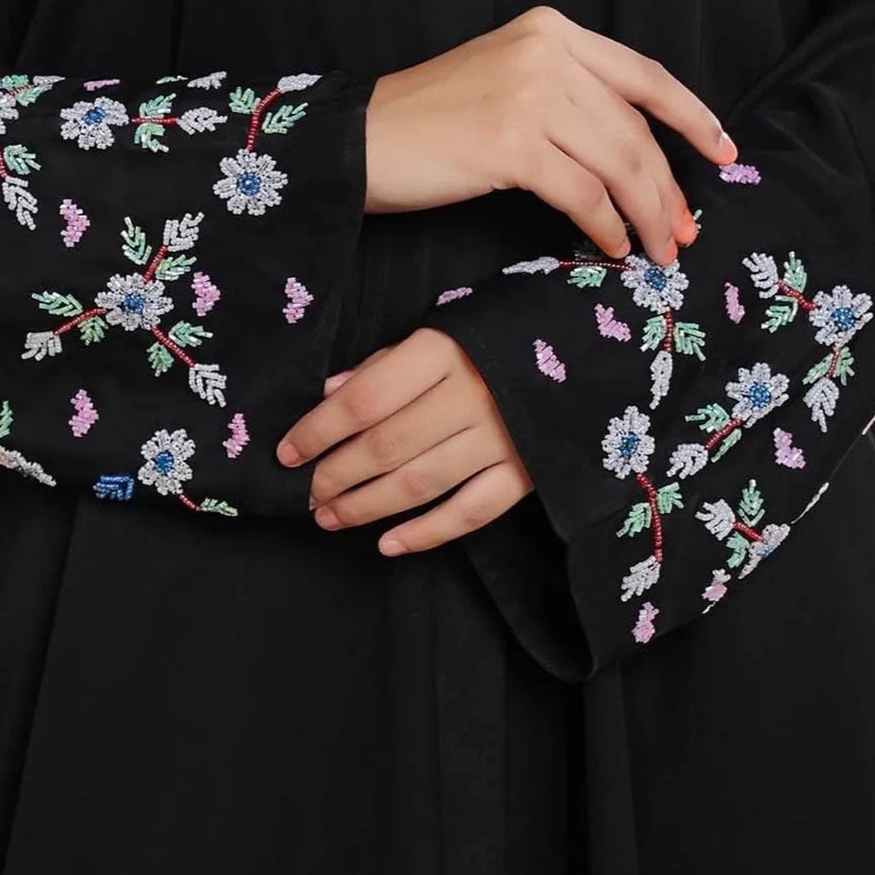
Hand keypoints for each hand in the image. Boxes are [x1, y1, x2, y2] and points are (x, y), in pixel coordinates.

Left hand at [276, 328, 531, 554]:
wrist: (586, 350)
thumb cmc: (498, 335)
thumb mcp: (442, 330)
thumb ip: (385, 364)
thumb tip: (329, 394)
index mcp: (443, 351)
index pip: (364, 399)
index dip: (320, 429)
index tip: (288, 452)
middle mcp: (470, 395)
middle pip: (387, 446)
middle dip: (337, 475)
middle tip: (307, 495)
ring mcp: (502, 438)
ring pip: (420, 483)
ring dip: (368, 507)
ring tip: (330, 519)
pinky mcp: (527, 473)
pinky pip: (470, 512)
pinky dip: (427, 533)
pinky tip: (389, 544)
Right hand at [365, 4, 736, 264]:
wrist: (360, 140)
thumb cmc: (430, 122)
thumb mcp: (506, 82)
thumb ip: (567, 96)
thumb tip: (637, 155)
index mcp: (550, 31)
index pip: (643, 74)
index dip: (691, 116)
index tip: (724, 152)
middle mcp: (546, 53)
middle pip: (635, 128)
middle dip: (668, 186)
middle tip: (684, 230)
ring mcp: (528, 94)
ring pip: (618, 163)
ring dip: (646, 214)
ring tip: (657, 250)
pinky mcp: (510, 142)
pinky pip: (582, 193)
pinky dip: (604, 225)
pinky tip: (609, 245)